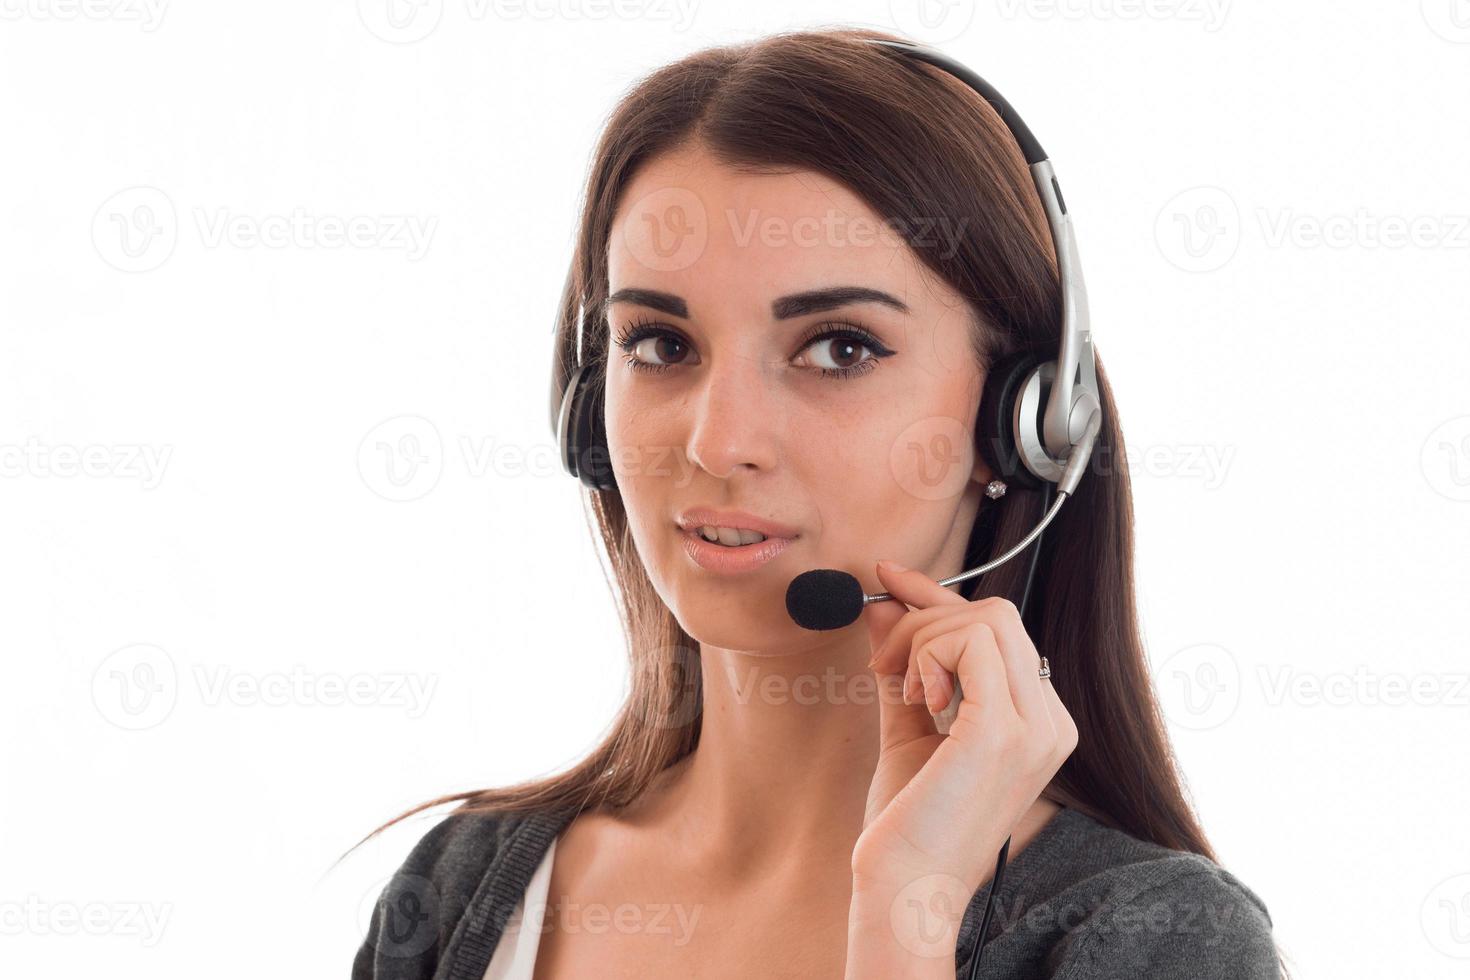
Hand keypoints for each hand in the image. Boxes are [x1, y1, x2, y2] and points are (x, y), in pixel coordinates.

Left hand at [849, 559, 1077, 897]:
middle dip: (926, 618)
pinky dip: (930, 655)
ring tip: (901, 690)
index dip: (940, 597)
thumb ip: (903, 664)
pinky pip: (972, 641)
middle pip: (997, 614)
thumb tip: (886, 604)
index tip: (889, 579)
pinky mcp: (1004, 730)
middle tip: (881, 661)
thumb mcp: (908, 725)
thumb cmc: (909, 820)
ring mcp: (1035, 725)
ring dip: (925, 639)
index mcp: (1038, 721)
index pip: (999, 631)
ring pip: (987, 618)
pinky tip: (917, 700)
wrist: (905, 885)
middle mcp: (1050, 720)